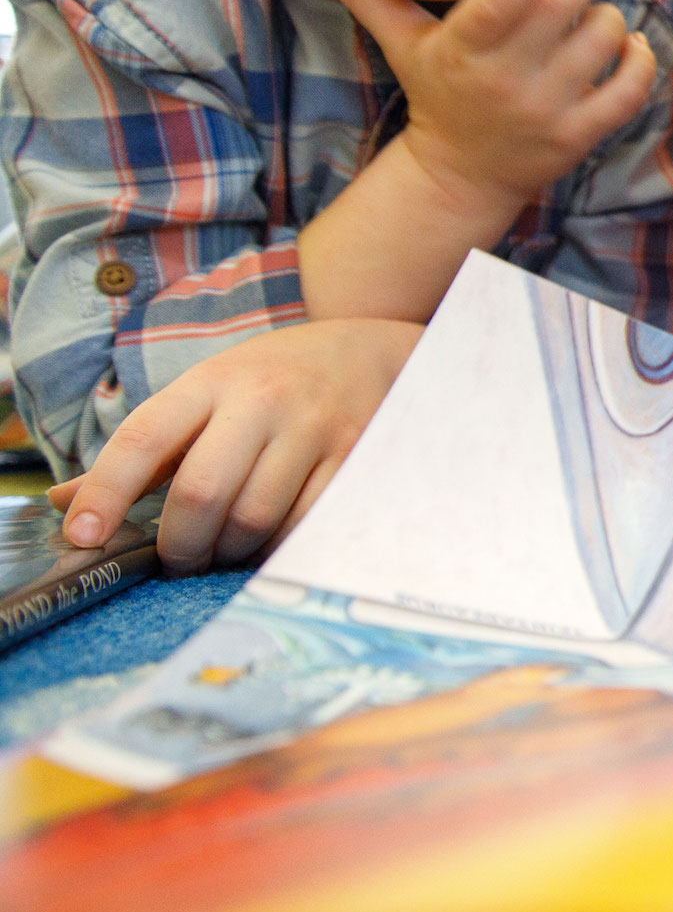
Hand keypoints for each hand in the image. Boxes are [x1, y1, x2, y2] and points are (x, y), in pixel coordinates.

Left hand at [52, 319, 423, 573]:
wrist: (368, 351)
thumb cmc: (270, 381)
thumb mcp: (203, 395)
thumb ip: (142, 453)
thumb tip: (65, 504)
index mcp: (210, 382)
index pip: (143, 439)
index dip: (106, 493)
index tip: (83, 536)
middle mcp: (262, 400)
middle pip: (202, 492)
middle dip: (180, 544)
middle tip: (179, 560)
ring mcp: (313, 429)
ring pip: (254, 518)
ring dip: (229, 552)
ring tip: (224, 550)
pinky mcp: (355, 457)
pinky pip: (305, 524)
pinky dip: (277, 547)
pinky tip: (269, 541)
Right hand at [298, 0, 656, 212]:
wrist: (462, 176)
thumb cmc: (437, 92)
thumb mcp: (401, 44)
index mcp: (462, 51)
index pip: (499, 6)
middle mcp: (505, 82)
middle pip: (561, 12)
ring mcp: (547, 112)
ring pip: (602, 40)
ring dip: (608, 15)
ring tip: (594, 10)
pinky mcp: (581, 136)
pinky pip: (629, 89)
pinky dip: (638, 59)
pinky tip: (629, 42)